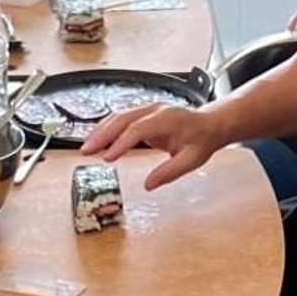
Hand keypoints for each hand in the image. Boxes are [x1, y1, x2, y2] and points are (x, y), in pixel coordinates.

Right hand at [79, 104, 229, 191]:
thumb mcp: (192, 159)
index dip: (121, 143)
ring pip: (118, 116)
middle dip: (102, 134)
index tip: (108, 157)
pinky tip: (97, 138)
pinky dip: (106, 127)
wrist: (210, 124)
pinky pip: (121, 118)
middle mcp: (154, 110)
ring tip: (86, 147)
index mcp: (167, 119)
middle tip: (86, 151)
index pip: (138, 129)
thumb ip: (170, 171)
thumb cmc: (202, 140)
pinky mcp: (142, 114)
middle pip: (122, 119)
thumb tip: (148, 185)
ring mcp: (147, 110)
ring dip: (101, 130)